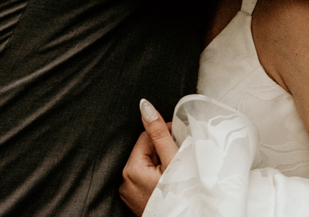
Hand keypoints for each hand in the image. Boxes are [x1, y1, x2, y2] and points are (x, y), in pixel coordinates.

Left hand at [119, 99, 177, 215]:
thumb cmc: (182, 197)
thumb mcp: (173, 160)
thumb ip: (159, 133)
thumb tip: (145, 107)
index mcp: (132, 170)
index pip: (146, 137)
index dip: (165, 134)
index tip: (179, 138)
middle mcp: (126, 183)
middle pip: (146, 152)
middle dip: (163, 150)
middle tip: (180, 157)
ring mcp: (130, 194)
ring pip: (147, 166)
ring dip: (161, 163)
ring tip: (177, 171)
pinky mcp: (137, 202)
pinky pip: (146, 181)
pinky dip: (158, 177)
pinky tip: (171, 182)